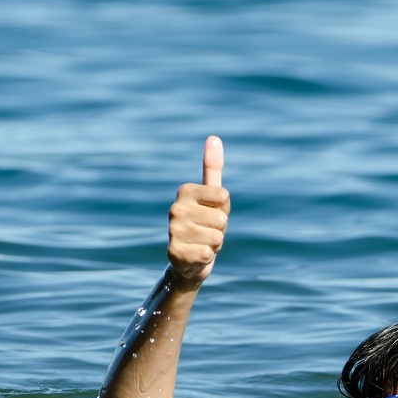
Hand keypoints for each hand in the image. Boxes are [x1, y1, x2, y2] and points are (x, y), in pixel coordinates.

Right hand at [167, 135, 229, 285]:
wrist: (190, 260)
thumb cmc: (205, 224)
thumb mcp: (213, 198)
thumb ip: (212, 169)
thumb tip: (214, 137)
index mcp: (185, 191)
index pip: (223, 196)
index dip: (224, 209)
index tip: (212, 213)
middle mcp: (175, 208)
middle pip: (222, 219)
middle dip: (220, 229)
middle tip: (207, 232)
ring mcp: (173, 230)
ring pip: (216, 237)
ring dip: (214, 244)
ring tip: (202, 243)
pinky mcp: (174, 252)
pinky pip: (207, 254)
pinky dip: (207, 258)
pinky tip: (196, 256)